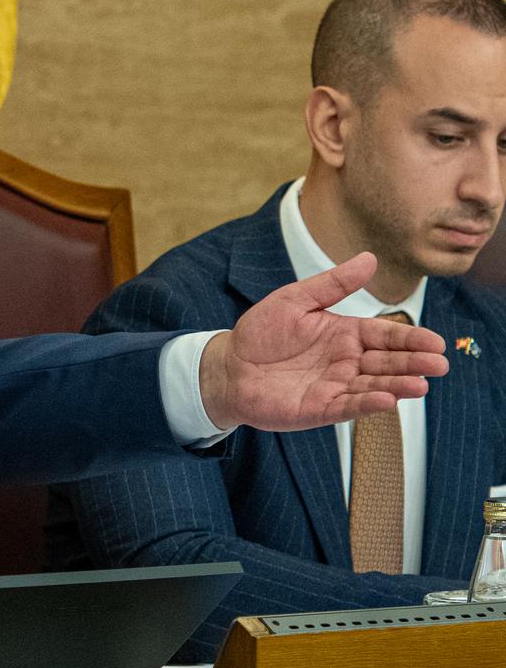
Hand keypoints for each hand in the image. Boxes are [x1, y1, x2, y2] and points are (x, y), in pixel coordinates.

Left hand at [199, 251, 448, 431]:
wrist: (227, 365)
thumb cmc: (261, 332)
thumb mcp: (295, 300)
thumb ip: (332, 285)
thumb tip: (369, 258)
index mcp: (345, 334)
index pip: (385, 335)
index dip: (410, 339)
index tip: (435, 342)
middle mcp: (346, 362)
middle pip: (387, 363)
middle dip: (414, 363)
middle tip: (439, 364)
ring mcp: (334, 386)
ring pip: (373, 386)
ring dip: (398, 386)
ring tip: (421, 384)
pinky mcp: (318, 409)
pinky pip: (348, 406)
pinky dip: (367, 404)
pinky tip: (387, 400)